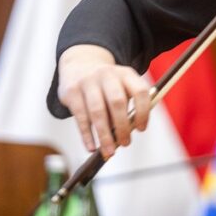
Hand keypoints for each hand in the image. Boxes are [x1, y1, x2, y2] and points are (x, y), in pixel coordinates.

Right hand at [57, 44, 151, 158]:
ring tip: (110, 151)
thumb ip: (128, 105)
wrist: (80, 64)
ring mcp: (88, 82)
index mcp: (126, 74)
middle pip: (117, 102)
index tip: (142, 129)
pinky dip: (86, 135)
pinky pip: (80, 117)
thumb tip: (128, 133)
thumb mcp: (122, 85)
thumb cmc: (107, 83)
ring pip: (97, 112)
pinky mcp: (72, 92)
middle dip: (123, 126)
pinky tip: (91, 147)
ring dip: (104, 135)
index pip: (140, 91)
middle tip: (126, 143)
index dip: (143, 111)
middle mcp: (108, 75)